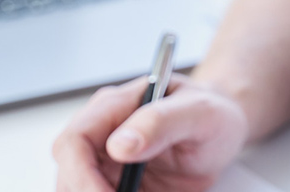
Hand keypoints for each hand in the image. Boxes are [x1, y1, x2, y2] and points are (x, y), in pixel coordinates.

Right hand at [52, 73, 248, 191]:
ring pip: (76, 187)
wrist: (221, 129)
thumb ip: (159, 123)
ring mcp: (106, 159)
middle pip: (68, 171)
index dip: (80, 176)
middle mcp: (103, 132)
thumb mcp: (198, 113)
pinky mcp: (115, 182)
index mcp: (115, 106)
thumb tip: (119, 145)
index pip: (75, 140)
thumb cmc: (210, 113)